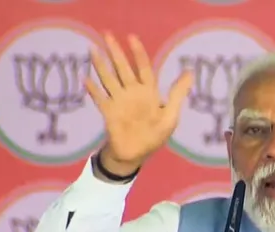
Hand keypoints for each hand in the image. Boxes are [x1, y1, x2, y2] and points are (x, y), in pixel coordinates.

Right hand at [86, 32, 192, 175]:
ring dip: (100, 65)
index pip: (143, 67)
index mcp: (148, 92)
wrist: (137, 154)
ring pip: (109, 79)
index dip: (138, 53)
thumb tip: (190, 72)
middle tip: (107, 34)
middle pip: (122, 68)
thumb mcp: (171, 115)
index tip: (131, 38)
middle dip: (115, 52)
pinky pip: (100, 98)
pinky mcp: (108, 112)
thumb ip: (178, 93)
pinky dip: (92, 89)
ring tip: (92, 49)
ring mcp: (119, 101)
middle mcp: (132, 93)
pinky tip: (85, 78)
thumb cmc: (155, 135)